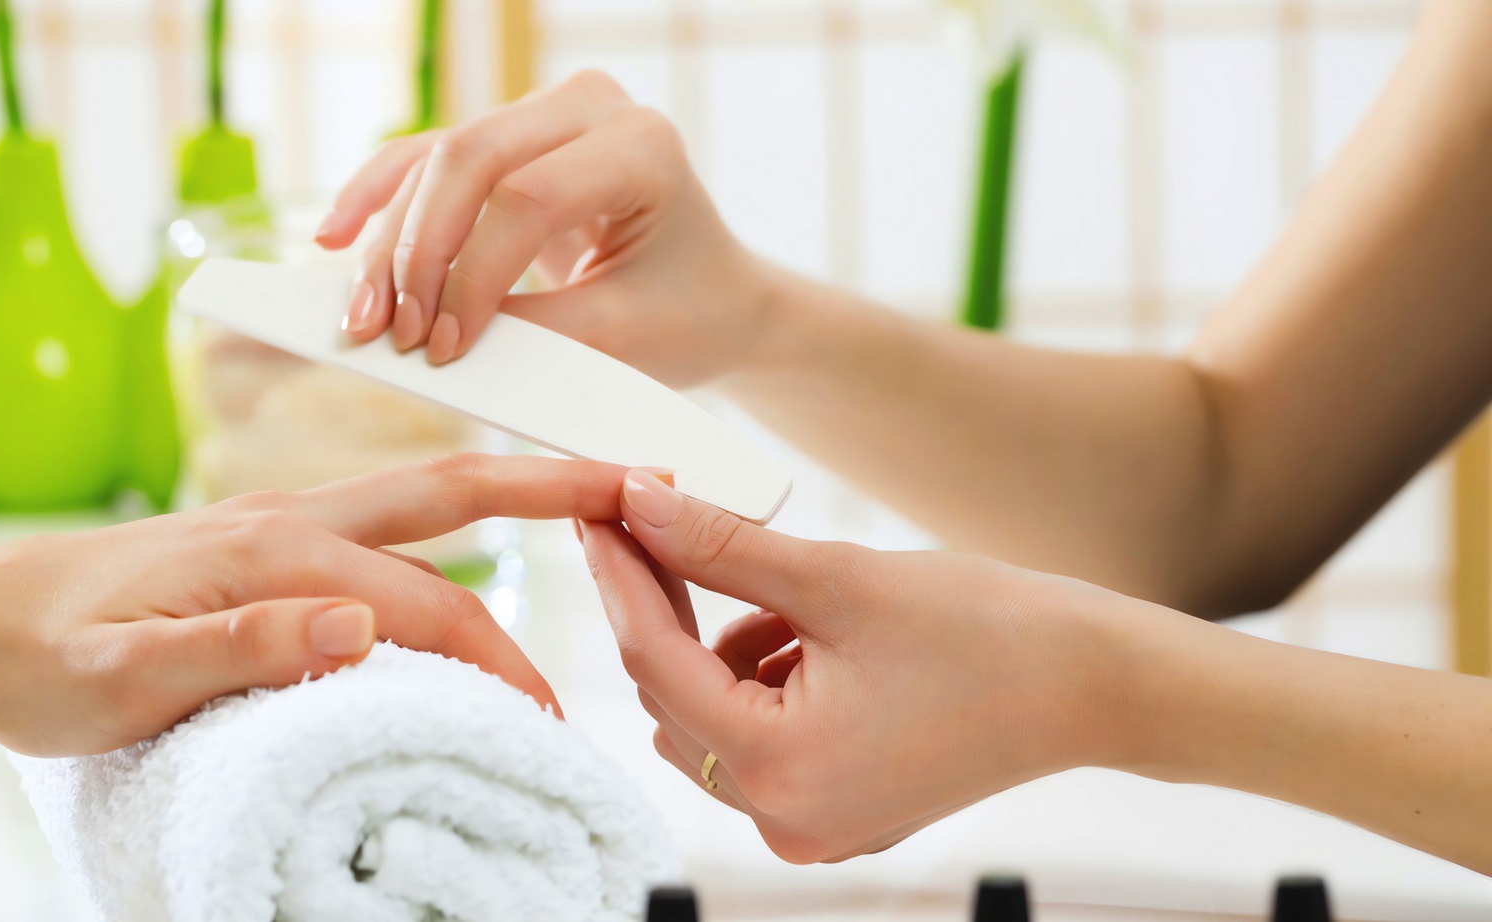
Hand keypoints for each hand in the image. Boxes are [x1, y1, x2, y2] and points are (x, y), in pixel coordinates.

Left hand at [0, 454, 626, 755]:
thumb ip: (234, 646)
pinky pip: (379, 530)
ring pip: (419, 502)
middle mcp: (287, 520)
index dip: (496, 663)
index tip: (551, 721)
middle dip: (549, 490)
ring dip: (509, 499)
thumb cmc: (35, 659)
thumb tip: (354, 624)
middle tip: (641, 489)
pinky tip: (468, 551)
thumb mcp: (117, 676)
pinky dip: (447, 532)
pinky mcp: (262, 547)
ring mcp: (277, 526)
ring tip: (588, 501)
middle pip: (447, 495)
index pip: (421, 605)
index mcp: (268, 550)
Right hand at [314, 70, 774, 385]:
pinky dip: (377, 200)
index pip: (530, 196)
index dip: (473, 273)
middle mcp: (592, 107)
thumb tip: (434, 345)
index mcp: (643, 147)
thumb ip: (536, 338)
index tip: (444, 350)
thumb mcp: (625, 341)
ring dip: (388, 241)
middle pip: (469, 160)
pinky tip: (333, 238)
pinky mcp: (505, 137)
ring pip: (436, 162)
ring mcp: (543, 113)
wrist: (712, 295)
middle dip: (417, 253)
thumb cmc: (684, 316)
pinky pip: (422, 159)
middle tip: (390, 334)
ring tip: (360, 316)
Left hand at [578, 470, 1152, 861]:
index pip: (654, 660)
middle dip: (665, 605)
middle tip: (661, 518)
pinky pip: (756, 739)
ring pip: (707, 718)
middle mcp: (784, 819)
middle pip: (672, 695)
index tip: (597, 505)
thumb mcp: (837, 578)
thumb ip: (721, 546)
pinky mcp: (837, 810)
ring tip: (779, 591)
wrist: (1100, 685)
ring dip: (718, 645)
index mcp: (779, 770)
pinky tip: (807, 633)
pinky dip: (760, 679)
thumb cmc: (989, 631)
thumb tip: (637, 502)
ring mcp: (811, 825)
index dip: (620, 574)